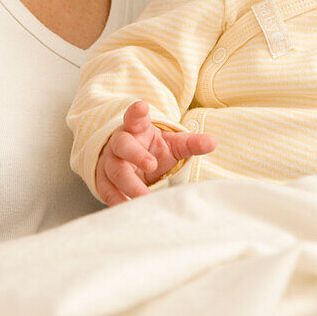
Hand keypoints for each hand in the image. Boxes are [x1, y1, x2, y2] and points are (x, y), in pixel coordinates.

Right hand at [94, 100, 215, 205]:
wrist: (131, 163)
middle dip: (136, 154)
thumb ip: (191, 143)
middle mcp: (120, 142)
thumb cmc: (153, 150)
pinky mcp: (103, 179)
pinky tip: (128, 209)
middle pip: (123, 145)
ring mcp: (109, 161)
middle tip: (151, 165)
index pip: (135, 117)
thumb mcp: (172, 144)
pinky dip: (117, 200)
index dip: (137, 112)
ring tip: (145, 198)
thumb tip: (213, 142)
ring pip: (115, 170)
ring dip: (129, 185)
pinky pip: (106, 190)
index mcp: (137, 128)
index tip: (142, 106)